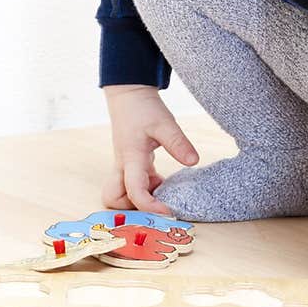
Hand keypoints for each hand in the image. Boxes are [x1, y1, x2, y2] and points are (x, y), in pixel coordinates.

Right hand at [101, 84, 199, 214]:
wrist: (129, 94)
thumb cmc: (143, 108)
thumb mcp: (165, 123)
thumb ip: (178, 143)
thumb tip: (194, 162)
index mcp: (130, 158)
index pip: (134, 191)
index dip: (149, 206)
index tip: (168, 212)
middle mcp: (123, 166)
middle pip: (113, 198)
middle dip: (132, 206)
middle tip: (158, 200)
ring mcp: (125, 166)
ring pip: (121, 193)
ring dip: (141, 197)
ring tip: (163, 186)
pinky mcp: (132, 163)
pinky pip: (135, 184)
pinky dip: (147, 188)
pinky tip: (162, 180)